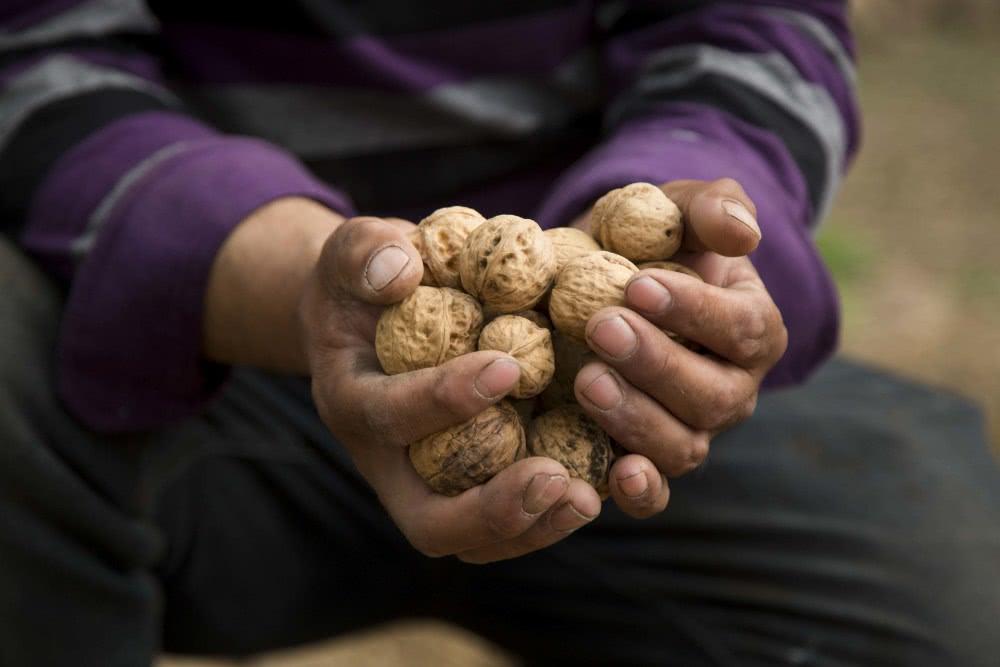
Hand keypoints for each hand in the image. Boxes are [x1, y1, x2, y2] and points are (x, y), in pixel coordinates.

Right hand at [300, 217, 601, 562]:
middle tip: (553, 477)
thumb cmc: (365, 281)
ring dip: (533, 526)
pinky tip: (605, 480)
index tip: (506, 367)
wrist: (369, 319)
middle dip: (491, 509)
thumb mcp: (355, 250)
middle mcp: (390, 462)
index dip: (443, 399)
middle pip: (429, 521)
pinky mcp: (474, 484)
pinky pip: (511, 523)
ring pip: (476, 539)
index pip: (390, 418)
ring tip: (588, 495)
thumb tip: (400, 271)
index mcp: (354, 402)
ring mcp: (432, 483)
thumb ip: (367, 252)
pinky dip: (553, 514)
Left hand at [573, 178, 787, 518]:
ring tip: (586, 381)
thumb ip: (713, 207)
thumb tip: (743, 234)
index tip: (638, 285)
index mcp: (751, 330)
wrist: (597, 283)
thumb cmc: (647, 241)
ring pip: (683, 446)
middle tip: (601, 328)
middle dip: (656, 364)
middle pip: (713, 397)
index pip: (741, 328)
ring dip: (636, 418)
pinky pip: (654, 494)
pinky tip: (617, 474)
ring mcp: (690, 432)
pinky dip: (642, 492)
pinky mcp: (643, 461)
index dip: (695, 311)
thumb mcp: (676, 208)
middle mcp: (730, 391)